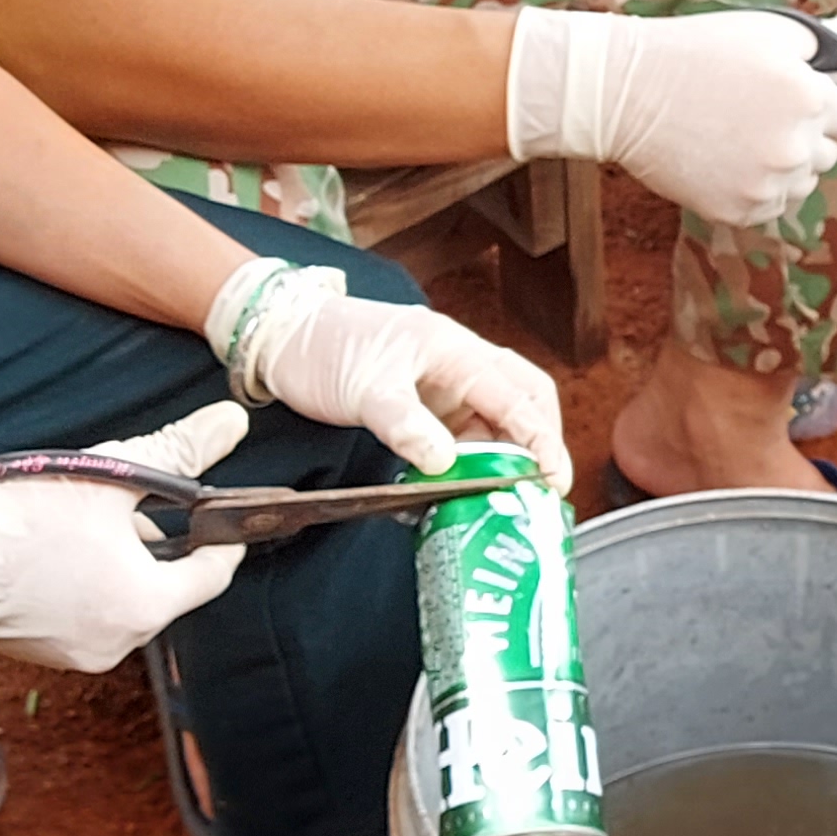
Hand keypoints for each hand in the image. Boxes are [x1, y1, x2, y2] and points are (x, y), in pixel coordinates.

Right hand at [0, 402, 245, 668]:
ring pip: (122, 597)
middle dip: (152, 542)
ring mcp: (77, 653)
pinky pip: (85, 612)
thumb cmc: (17, 520)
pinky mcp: (42, 652)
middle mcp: (118, 643)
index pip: (212, 575)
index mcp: (145, 607)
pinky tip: (52, 549)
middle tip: (121, 503)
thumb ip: (179, 451)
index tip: (221, 516)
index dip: (220, 538)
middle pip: (164, 585)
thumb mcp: (109, 476)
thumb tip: (228, 424)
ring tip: (77, 521)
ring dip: (115, 561)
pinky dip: (83, 582)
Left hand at [210, 261, 570, 488]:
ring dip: (504, 457)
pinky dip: (470, 462)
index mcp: (455, 350)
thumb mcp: (364, 388)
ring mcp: (444, 384)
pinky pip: (463, 434)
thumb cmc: (324, 348)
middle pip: (524, 400)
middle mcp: (460, 364)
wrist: (284, 338)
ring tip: (506, 497)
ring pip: (495, 420)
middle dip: (540, 443)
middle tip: (545, 490)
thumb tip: (445, 463)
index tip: (552, 480)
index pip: (516, 397)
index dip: (540, 439)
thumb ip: (405, 425)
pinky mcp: (426, 404)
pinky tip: (462, 488)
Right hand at [503, 5, 836, 229]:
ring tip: (736, 132)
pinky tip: (722, 155)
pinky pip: (769, 204)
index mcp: (812, 100)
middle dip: (808, 134)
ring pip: (800, 183)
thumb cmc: (697, 52)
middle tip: (761, 110)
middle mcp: (796, 149)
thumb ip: (827, 41)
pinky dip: (754, 186)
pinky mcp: (738, 211)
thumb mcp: (769, 32)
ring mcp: (767, 185)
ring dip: (782, 164)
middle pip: (831, 155)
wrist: (627, 92)